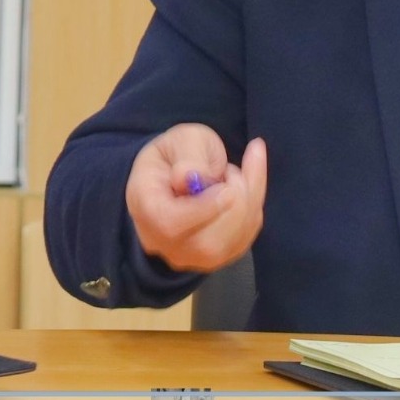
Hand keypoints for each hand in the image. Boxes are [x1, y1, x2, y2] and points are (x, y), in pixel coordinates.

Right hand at [127, 125, 266, 274]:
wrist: (176, 174)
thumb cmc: (176, 154)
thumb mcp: (180, 139)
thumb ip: (188, 156)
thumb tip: (188, 178)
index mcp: (145, 208)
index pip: (171, 224)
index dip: (204, 208)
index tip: (227, 185)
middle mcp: (163, 243)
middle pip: (208, 242)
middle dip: (236, 202)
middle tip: (231, 169)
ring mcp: (190, 257)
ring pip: (232, 242)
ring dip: (248, 201)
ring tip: (232, 175)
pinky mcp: (216, 259)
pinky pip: (245, 238)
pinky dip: (254, 209)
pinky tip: (246, 186)